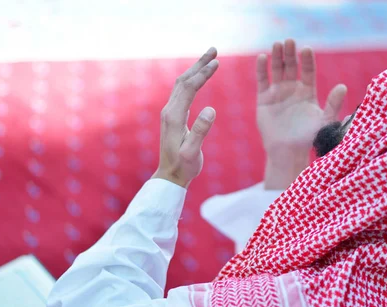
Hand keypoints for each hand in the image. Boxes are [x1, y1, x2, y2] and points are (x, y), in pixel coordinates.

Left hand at [152, 48, 218, 187]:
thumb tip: (211, 109)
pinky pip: (181, 92)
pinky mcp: (172, 117)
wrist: (170, 176)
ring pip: (182, 84)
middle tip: (214, 50)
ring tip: (210, 58)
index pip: (189, 88)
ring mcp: (169, 113)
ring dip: (195, 69)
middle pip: (184, 80)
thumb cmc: (183, 167)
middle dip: (199, 64)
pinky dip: (192, 80)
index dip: (203, 74)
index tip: (217, 62)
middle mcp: (169, 111)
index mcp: (174, 117)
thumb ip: (201, 131)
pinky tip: (199, 77)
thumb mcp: (193, 152)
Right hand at [256, 39, 346, 188]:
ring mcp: (278, 93)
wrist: (287, 152)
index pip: (308, 70)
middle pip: (291, 66)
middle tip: (289, 41)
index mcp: (308, 92)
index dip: (307, 60)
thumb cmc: (308, 139)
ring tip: (277, 44)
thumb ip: (333, 104)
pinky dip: (262, 69)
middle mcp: (293, 89)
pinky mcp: (264, 99)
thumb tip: (343, 87)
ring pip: (277, 70)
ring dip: (277, 56)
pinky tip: (263, 57)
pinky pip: (262, 81)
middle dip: (290, 53)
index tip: (306, 50)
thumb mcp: (324, 121)